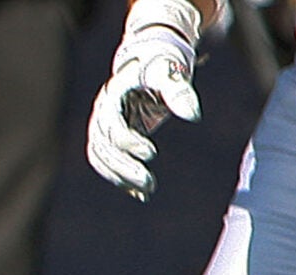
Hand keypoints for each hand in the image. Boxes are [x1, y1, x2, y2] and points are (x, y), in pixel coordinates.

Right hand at [86, 0, 203, 199]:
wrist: (149, 60)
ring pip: (101, 158)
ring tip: (146, 192)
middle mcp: (101, 113)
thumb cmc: (162, 64)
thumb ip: (180, 92)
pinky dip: (119, 178)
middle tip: (149, 184)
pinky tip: (138, 193)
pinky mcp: (110, 137)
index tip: (152, 154)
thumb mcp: (171, 73)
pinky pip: (106, 162)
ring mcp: (102, 126)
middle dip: (124, 168)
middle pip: (103, 147)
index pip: (112, 126)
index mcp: (112, 96)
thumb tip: (194, 116)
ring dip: (120, 177)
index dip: (129, 142)